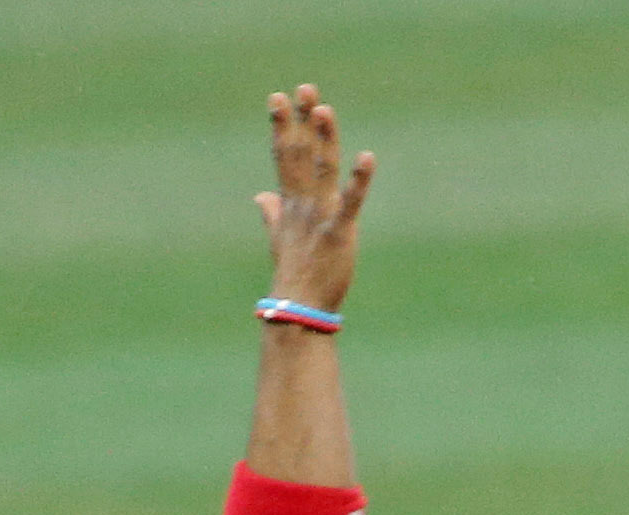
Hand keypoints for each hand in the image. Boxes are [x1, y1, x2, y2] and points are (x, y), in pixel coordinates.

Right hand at [255, 83, 373, 312]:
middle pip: (301, 155)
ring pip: (321, 171)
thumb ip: (272, 214)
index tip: (278, 97)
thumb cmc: (294, 277)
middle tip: (304, 88)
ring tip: (325, 110)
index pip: (284, 157)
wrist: (298, 311)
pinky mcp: (338, 233)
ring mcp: (319, 217)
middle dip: (301, 121)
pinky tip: (367, 158)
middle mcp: (303, 205)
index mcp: (290, 205)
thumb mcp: (280, 239)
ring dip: (324, 139)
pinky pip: (349, 203)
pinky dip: (358, 181)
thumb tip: (260, 196)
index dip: (282, 126)